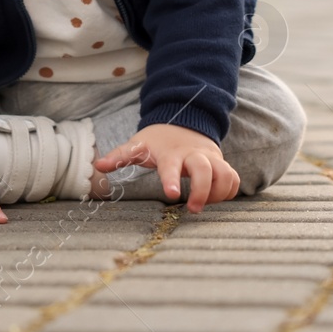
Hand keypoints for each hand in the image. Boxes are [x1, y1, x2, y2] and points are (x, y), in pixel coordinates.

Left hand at [93, 123, 239, 211]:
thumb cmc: (157, 141)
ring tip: (205, 206)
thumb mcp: (137, 146)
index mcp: (170, 153)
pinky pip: (234, 179)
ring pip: (225, 174)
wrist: (183, 122)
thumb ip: (120, 156)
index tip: (171, 195)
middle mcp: (193, 155)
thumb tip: (98, 165)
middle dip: (203, 191)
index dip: (171, 180)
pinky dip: (230, 191)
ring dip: (219, 193)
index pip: (171, 167)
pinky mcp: (221, 164)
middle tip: (193, 209)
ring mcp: (210, 159)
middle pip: (205, 170)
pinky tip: (217, 200)